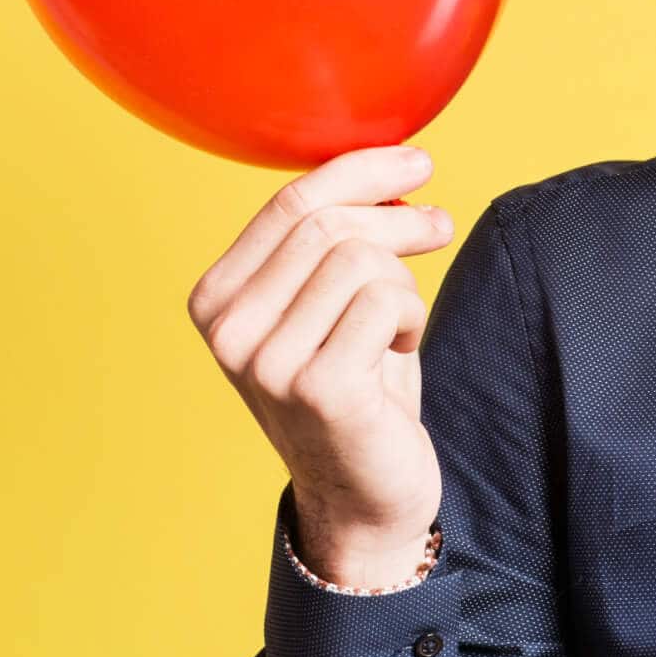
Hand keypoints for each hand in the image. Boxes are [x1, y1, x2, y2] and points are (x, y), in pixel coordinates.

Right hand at [189, 145, 454, 585]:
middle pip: (330, 224)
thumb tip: (395, 164)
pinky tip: (399, 356)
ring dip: (403, 285)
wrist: (366, 495)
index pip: (291, 201)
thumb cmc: (359, 388)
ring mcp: (266, 362)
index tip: (418, 162)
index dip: (362, 170)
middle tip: (438, 229)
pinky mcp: (316, 389)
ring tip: (397, 328)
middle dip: (398, 219)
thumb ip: (336, 240)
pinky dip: (411, 320)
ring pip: (362, 260)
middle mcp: (228, 329)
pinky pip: (387, 303)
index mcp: (216, 298)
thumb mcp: (333, 303)